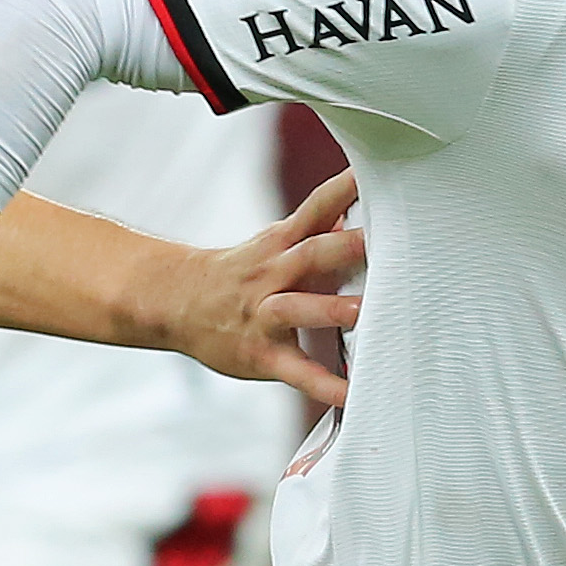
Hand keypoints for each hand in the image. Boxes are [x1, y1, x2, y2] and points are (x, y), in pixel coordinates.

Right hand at [159, 170, 363, 405]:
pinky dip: (323, 384)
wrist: (177, 303)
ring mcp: (264, 315)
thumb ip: (318, 227)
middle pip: (311, 253)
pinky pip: (295, 371)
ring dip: (330, 309)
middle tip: (388, 240)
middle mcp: (272, 274)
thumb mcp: (275, 242)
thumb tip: (357, 204)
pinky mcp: (262, 354)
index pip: (317, 207)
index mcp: (281, 243)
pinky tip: (350, 393)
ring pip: (297, 308)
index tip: (379, 173)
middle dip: (346, 246)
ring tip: (364, 312)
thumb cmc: (239, 272)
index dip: (346, 188)